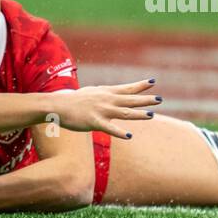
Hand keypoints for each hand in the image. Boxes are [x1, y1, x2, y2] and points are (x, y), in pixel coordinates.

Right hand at [47, 80, 161, 138]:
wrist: (58, 105)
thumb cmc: (74, 100)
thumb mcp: (91, 93)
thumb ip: (104, 95)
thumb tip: (113, 95)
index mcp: (105, 92)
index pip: (126, 88)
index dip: (140, 85)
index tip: (153, 81)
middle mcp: (106, 99)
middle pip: (129, 100)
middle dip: (145, 99)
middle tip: (160, 99)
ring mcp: (101, 110)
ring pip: (124, 113)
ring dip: (138, 114)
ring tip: (152, 115)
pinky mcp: (94, 122)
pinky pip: (109, 128)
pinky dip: (120, 132)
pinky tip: (129, 135)